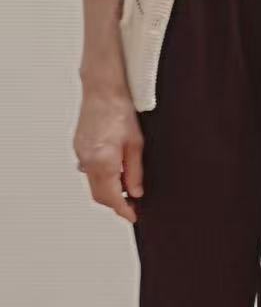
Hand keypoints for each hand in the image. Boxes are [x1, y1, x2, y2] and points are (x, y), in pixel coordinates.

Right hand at [74, 88, 144, 222]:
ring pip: (92, 184)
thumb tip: (136, 193)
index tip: (133, 216)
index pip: (111, 197)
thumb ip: (135, 172)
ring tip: (126, 190)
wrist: (102, 90)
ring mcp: (80, 154)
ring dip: (107, 191)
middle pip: (99, 195)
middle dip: (115, 203)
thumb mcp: (136, 144)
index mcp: (103, 161)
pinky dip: (100, 178)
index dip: (124, 210)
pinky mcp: (78, 148)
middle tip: (133, 205)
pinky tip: (114, 173)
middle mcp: (88, 161)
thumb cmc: (121, 110)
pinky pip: (88, 171)